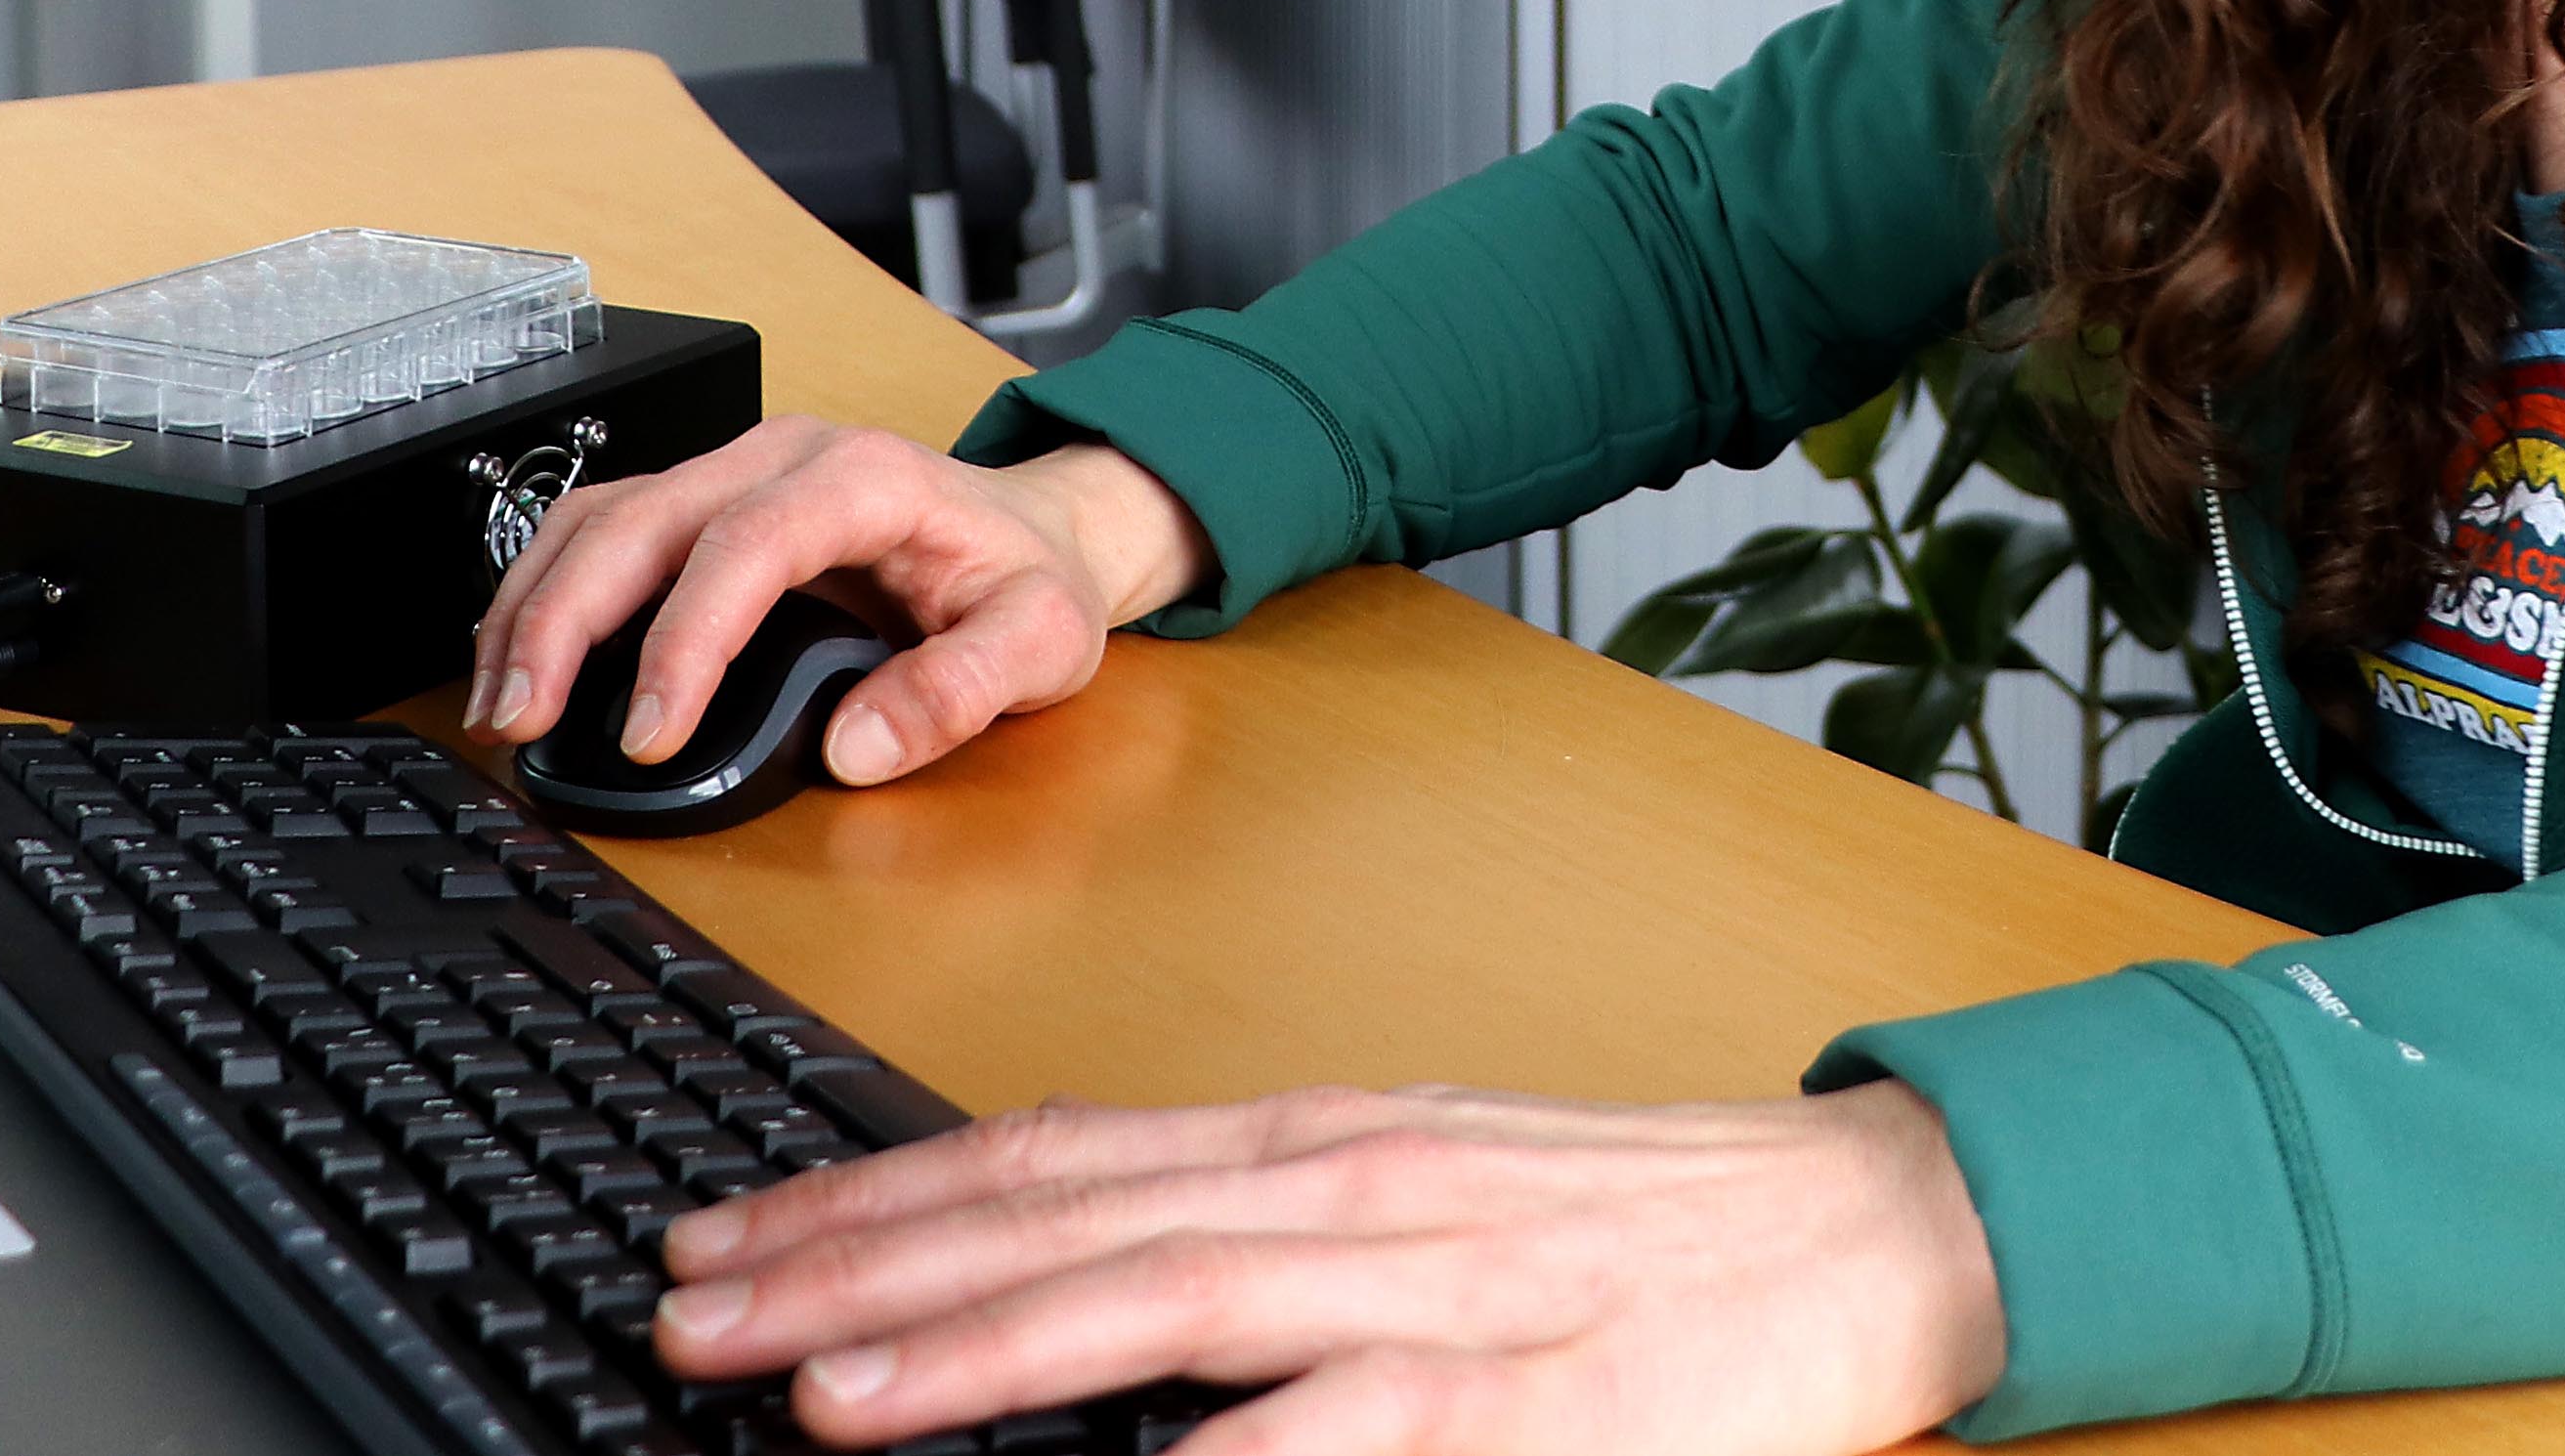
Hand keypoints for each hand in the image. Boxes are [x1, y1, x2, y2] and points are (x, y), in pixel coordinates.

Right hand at [468, 419, 1210, 785]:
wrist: (1036, 530)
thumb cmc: (1029, 575)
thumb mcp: (1041, 637)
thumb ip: (963, 692)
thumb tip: (858, 748)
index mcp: (866, 477)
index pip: (748, 544)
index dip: (684, 637)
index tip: (651, 729)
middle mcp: (786, 457)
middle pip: (644, 518)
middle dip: (567, 620)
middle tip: (526, 719)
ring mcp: (736, 472)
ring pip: (601, 517)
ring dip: (535, 607)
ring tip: (503, 705)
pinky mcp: (704, 506)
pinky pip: (601, 532)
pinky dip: (546, 594)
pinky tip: (519, 662)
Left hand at [650, 1080, 2006, 1452]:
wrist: (1864, 1226)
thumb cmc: (1643, 1220)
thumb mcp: (1428, 1177)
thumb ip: (1255, 1207)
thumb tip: (1062, 1238)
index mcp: (1326, 1140)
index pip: (1054, 1155)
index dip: (877, 1199)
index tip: (734, 1243)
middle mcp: (1356, 1189)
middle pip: (1067, 1221)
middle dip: (865, 1272)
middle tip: (700, 1319)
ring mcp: (1438, 1289)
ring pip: (1171, 1301)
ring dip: (989, 1348)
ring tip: (829, 1395)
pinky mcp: (1523, 1393)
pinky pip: (1345, 1428)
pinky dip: (1224, 1455)